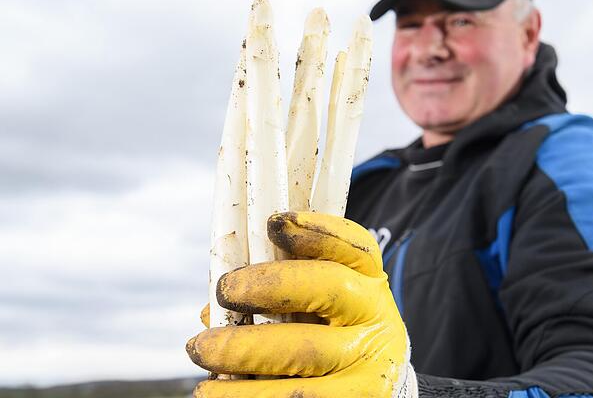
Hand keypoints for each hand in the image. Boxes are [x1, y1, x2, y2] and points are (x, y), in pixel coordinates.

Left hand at [187, 211, 417, 396]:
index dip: (315, 231)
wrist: (373, 390)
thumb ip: (278, 295)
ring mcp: (369, 366)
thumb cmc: (331, 337)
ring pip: (304, 355)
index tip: (272, 223)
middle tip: (224, 290)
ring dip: (242, 351)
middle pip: (328, 289)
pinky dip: (249, 395)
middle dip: (268, 285)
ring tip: (201, 351)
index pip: (352, 246)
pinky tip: (217, 392)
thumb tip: (212, 313)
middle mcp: (377, 318)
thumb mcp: (320, 307)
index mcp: (369, 282)